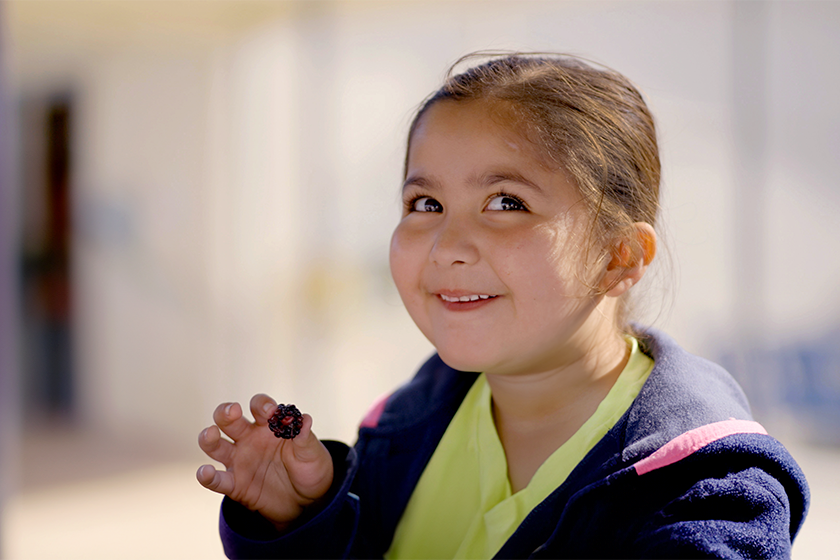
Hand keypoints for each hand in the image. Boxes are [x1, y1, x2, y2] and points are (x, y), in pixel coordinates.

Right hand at [196, 394, 333, 530]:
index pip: (259, 407)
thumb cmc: (309, 468)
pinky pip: (217, 480)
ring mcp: (240, 460)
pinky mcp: (235, 484)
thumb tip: (306, 419)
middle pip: (229, 419)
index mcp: (269, 425)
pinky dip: (207, 476)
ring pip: (215, 445)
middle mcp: (249, 438)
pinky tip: (205, 472)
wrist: (309, 500)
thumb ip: (305, 437)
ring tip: (211, 433)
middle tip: (233, 411)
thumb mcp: (311, 453)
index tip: (271, 411)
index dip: (262, 405)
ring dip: (208, 438)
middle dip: (226, 412)